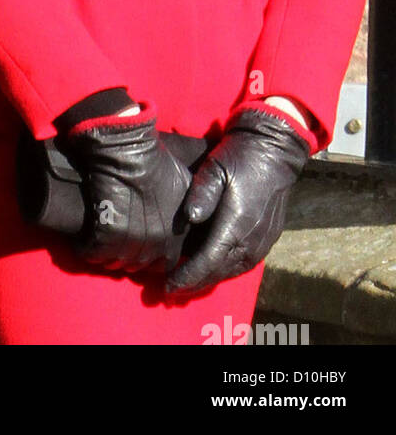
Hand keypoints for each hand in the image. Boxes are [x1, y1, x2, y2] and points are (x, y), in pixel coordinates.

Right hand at [60, 107, 191, 272]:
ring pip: (114, 262)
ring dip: (104, 255)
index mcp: (178, 236)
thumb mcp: (186, 186)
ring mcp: (132, 241)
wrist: (130, 151)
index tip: (139, 246)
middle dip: (126, 257)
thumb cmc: (157, 162)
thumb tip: (191, 218)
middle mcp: (158, 245)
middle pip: (138, 265)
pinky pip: (92, 252)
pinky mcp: (107, 234)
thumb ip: (190, 209)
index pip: (166, 264)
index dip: (151, 256)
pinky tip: (81, 241)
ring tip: (96, 243)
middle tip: (114, 244)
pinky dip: (84, 248)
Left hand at [165, 108, 310, 296]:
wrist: (274, 152)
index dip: (188, 275)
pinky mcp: (268, 239)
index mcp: (237, 224)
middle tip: (171, 289)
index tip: (168, 285)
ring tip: (188, 283)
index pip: (208, 260)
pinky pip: (244, 264)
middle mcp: (252, 240)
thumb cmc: (239, 157)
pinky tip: (212, 269)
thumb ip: (202, 193)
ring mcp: (263, 242)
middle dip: (195, 282)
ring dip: (210, 279)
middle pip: (219, 271)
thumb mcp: (215, 167)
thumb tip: (190, 219)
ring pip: (233, 271)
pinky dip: (225, 270)